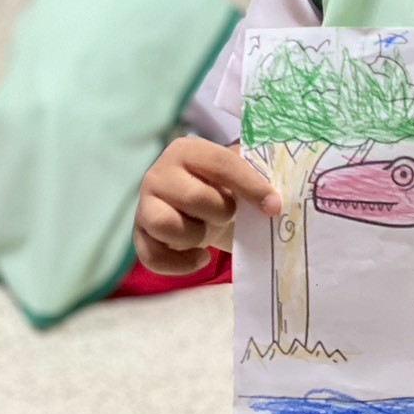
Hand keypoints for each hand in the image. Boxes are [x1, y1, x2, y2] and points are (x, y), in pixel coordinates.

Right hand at [133, 137, 281, 273]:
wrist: (199, 211)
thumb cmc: (222, 189)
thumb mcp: (238, 176)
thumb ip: (255, 176)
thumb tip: (273, 200)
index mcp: (188, 150)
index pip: (222, 164)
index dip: (251, 186)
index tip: (273, 207)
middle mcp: (159, 173)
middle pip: (196, 197)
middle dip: (221, 212)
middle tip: (228, 214)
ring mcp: (145, 205)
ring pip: (167, 224)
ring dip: (196, 235)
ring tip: (206, 231)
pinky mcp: (139, 235)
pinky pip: (152, 256)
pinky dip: (181, 264)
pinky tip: (200, 257)